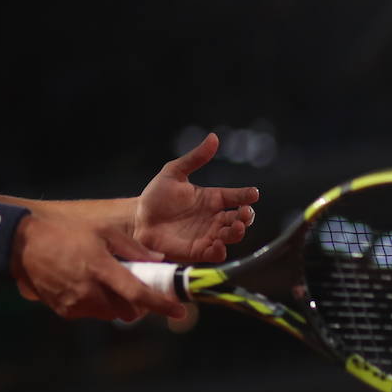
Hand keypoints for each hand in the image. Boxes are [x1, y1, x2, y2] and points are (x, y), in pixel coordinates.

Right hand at [11, 215, 186, 321]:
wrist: (25, 246)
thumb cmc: (67, 233)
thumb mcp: (103, 230)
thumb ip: (132, 248)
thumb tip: (158, 259)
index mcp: (101, 268)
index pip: (138, 294)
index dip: (161, 305)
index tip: (180, 310)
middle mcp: (89, 291)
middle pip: (127, 312)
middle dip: (138, 304)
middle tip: (136, 287)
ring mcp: (75, 304)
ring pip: (110, 314)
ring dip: (117, 304)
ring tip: (107, 281)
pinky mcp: (65, 311)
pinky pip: (91, 313)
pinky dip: (97, 304)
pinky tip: (87, 284)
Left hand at [133, 132, 257, 261]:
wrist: (138, 219)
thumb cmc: (156, 196)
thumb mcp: (174, 172)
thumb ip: (195, 158)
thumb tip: (213, 137)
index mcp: (212, 199)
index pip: (236, 197)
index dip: (247, 195)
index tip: (253, 194)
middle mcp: (213, 217)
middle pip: (239, 218)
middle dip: (246, 217)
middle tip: (246, 213)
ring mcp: (207, 234)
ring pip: (231, 236)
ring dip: (237, 233)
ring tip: (236, 227)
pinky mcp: (197, 251)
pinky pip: (214, 254)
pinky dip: (219, 251)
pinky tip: (218, 244)